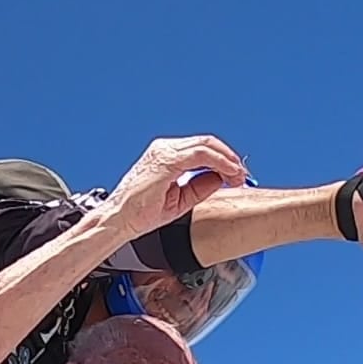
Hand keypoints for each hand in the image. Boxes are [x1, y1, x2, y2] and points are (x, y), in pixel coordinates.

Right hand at [107, 135, 246, 238]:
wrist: (119, 220)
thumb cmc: (140, 213)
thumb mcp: (179, 199)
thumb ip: (200, 186)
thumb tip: (221, 177)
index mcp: (164, 155)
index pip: (201, 148)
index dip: (222, 159)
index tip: (236, 175)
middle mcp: (163, 149)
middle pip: (207, 143)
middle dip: (229, 157)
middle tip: (242, 174)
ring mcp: (164, 152)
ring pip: (206, 145)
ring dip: (227, 160)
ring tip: (239, 176)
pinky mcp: (166, 160)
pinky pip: (201, 155)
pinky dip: (220, 162)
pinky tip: (229, 173)